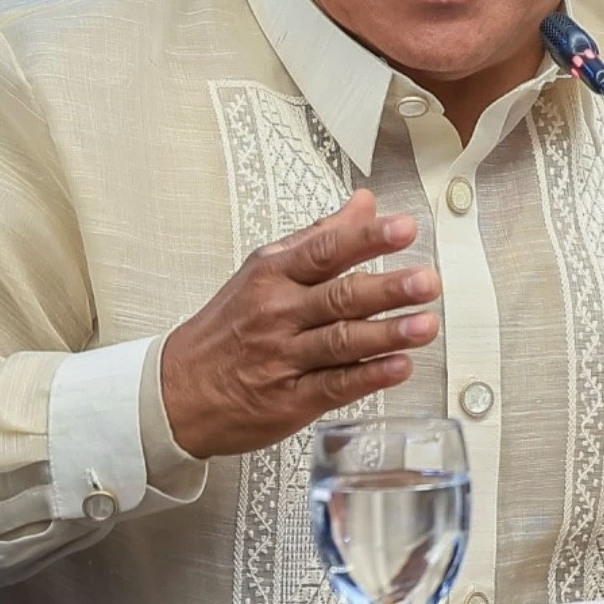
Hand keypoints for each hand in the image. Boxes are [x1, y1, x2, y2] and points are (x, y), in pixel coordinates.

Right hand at [160, 189, 438, 458]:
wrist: (177, 390)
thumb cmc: (227, 326)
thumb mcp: (265, 268)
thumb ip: (320, 236)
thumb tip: (366, 204)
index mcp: (274, 275)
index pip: (326, 250)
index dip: (367, 238)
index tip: (403, 228)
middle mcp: (280, 313)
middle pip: (340, 297)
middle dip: (387, 288)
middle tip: (426, 281)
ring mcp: (285, 357)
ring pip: (342, 341)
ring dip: (388, 334)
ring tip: (426, 325)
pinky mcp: (292, 400)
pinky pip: (335, 386)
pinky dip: (369, 376)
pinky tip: (399, 367)